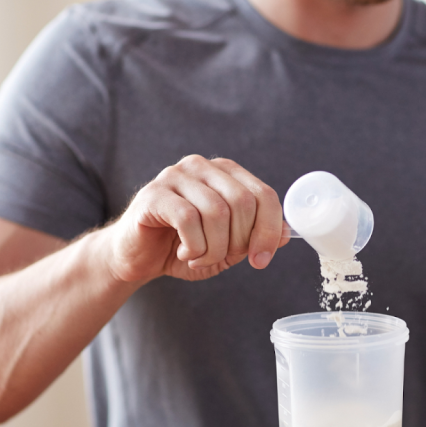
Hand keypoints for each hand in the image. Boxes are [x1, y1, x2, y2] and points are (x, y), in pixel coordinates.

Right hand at [104, 155, 287, 282]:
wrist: (137, 257)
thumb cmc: (184, 248)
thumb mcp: (228, 248)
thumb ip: (255, 238)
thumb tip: (287, 235)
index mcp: (226, 173)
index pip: (264, 195)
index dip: (269, 231)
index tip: (261, 259)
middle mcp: (202, 167)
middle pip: (244, 202)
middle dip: (240, 242)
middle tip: (222, 258)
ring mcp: (176, 176)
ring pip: (217, 212)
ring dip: (214, 248)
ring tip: (200, 258)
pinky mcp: (154, 194)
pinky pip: (188, 219)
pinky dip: (194, 247)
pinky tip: (185, 253)